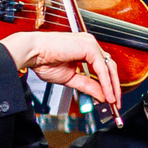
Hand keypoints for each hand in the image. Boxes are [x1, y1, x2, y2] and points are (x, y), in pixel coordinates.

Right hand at [0, 29, 122, 113]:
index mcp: (85, 49)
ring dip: (112, 86)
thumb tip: (101, 95)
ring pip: (109, 68)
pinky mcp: (89, 46)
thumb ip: (87, 85)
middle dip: (114, 87)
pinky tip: (106, 94)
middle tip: (116, 103)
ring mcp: (90, 44)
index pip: (103, 67)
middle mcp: (90, 44)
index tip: (110, 99)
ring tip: (112, 101)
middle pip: (110, 67)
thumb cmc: (43, 60)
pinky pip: (102, 68)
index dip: (109, 84)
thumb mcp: (70, 78)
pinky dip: (106, 83)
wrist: (31, 53)